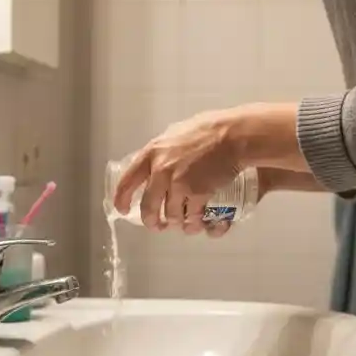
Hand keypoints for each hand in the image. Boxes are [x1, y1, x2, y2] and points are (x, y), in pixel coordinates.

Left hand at [113, 109, 244, 232]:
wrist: (232, 136)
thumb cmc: (208, 129)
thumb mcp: (175, 134)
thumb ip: (164, 151)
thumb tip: (160, 161)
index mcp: (152, 153)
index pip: (127, 180)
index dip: (122, 199)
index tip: (122, 209)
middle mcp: (160, 170)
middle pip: (148, 206)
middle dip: (150, 220)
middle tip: (156, 225)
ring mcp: (178, 184)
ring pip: (170, 215)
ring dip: (175, 224)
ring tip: (181, 225)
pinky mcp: (197, 194)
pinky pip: (191, 216)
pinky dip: (194, 224)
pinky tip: (197, 225)